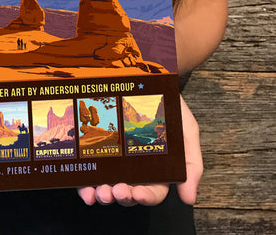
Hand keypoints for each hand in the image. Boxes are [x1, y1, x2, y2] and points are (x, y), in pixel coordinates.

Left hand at [77, 96, 202, 206]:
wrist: (147, 79)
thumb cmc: (169, 106)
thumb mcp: (186, 130)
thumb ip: (191, 163)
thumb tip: (189, 198)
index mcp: (157, 170)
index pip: (152, 191)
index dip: (145, 196)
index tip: (138, 193)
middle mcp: (134, 169)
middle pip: (127, 192)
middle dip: (121, 196)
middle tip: (116, 191)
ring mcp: (114, 160)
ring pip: (106, 185)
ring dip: (102, 194)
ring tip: (99, 191)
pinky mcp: (97, 149)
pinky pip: (89, 170)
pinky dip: (85, 183)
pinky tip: (85, 185)